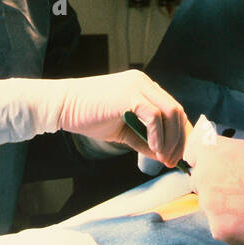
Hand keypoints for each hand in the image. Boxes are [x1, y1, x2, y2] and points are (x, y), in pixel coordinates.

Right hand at [58, 71, 187, 167]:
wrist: (63, 106)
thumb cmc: (89, 116)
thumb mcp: (123, 131)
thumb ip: (144, 140)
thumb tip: (163, 155)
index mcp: (144, 88)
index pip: (173, 109)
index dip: (180, 134)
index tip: (178, 155)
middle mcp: (144, 83)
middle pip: (177, 111)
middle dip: (180, 140)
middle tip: (174, 162)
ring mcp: (138, 86)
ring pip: (170, 112)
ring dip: (171, 139)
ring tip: (164, 158)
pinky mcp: (130, 95)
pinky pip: (154, 115)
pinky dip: (158, 135)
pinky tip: (154, 150)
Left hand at [184, 116, 243, 244]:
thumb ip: (229, 153)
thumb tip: (220, 157)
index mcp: (212, 153)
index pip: (193, 154)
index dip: (204, 161)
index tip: (213, 167)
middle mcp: (204, 176)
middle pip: (201, 183)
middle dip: (216, 186)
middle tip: (242, 192)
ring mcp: (210, 204)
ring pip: (211, 207)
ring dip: (225, 208)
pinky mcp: (219, 229)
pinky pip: (220, 227)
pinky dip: (234, 227)